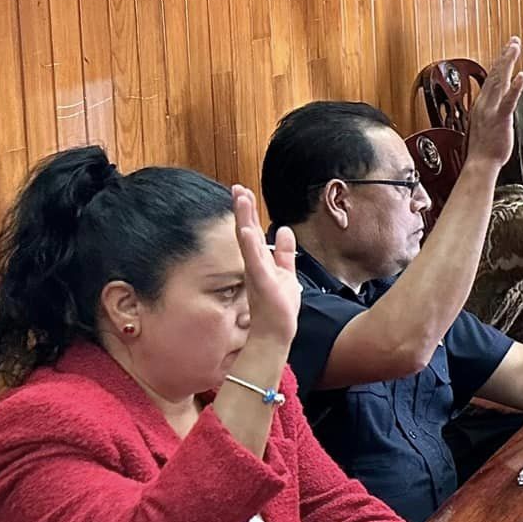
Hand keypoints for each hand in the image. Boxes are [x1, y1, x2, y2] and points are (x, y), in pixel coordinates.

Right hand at [231, 185, 300, 345]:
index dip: (248, 211)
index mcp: (260, 261)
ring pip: (248, 241)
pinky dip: (250, 245)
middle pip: (247, 231)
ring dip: (244, 219)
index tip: (243, 191)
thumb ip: (283, 253)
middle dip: (243, 209)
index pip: (252, 231)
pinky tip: (246, 230)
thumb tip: (284, 229)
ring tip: (241, 198)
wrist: (275, 334)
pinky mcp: (262, 283)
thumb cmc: (278, 308)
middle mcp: (255, 264)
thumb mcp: (285, 274)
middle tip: (237, 187)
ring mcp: (257, 273)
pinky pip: (255, 261)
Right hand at [465, 38, 522, 169]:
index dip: (500, 63)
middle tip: (513, 41)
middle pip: (494, 74)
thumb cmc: (484, 148)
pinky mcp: (500, 119)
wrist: (480, 163)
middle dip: (504, 56)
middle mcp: (485, 103)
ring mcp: (491, 110)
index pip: (491, 78)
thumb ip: (493, 110)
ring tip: (514, 48)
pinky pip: (508, 101)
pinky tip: (520, 76)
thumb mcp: (486, 123)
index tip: (506, 50)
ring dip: (507, 63)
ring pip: (499, 81)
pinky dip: (514, 88)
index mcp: (482, 104)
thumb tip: (500, 103)